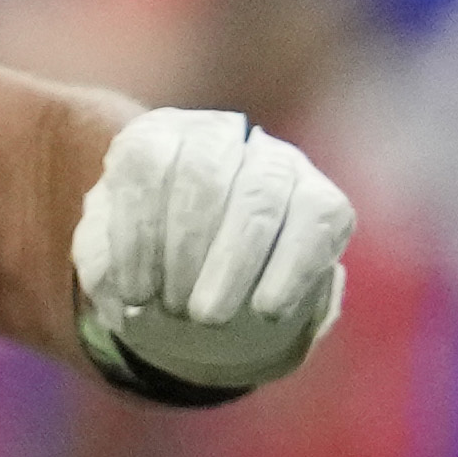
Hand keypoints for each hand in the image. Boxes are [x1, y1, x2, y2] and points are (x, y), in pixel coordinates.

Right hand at [71, 106, 354, 403]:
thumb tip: (323, 289)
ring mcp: (206, 137)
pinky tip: (134, 288)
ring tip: (168, 305)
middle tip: (207, 317)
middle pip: (260, 192)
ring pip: (202, 174)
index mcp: (312, 199)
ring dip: (182, 248)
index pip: (319, 215)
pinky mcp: (148, 139)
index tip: (267, 312)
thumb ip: (306, 312)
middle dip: (232, 260)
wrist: (171, 278)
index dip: (295, 262)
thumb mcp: (276, 319)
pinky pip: (144, 174)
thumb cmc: (237, 302)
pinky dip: (136, 239)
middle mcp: (266, 156)